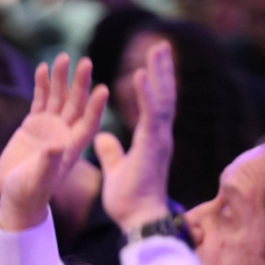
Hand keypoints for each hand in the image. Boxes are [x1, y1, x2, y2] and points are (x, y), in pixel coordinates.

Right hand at [0, 53, 107, 229]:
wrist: (15, 196)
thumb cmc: (29, 194)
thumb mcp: (37, 181)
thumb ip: (48, 163)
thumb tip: (55, 144)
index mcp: (72, 148)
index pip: (89, 124)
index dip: (96, 108)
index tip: (104, 90)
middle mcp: (64, 134)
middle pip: (77, 105)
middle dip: (81, 84)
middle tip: (87, 62)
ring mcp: (50, 127)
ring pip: (59, 98)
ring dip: (61, 79)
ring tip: (63, 57)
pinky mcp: (33, 124)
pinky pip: (40, 101)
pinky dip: (42, 86)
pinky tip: (43, 69)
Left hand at [95, 41, 174, 229]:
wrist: (138, 220)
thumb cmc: (129, 202)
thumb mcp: (115, 170)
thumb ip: (111, 152)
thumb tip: (102, 137)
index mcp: (149, 141)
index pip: (153, 106)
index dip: (153, 84)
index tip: (150, 64)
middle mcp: (158, 137)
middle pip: (162, 96)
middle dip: (162, 70)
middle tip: (161, 45)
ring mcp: (157, 140)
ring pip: (161, 99)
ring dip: (159, 73)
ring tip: (158, 48)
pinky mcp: (152, 146)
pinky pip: (149, 115)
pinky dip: (145, 94)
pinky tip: (140, 74)